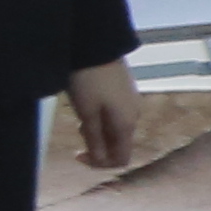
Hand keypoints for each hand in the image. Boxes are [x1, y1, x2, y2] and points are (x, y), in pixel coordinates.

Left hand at [60, 58, 136, 172]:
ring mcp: (132, 102)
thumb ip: (94, 139)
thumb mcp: (86, 113)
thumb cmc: (88, 81)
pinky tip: (88, 102)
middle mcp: (134, 116)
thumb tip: (99, 160)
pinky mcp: (126, 91)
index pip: (121, 158)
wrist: (97, 45)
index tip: (77, 154)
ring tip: (79, 114)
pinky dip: (101, 117)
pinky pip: (115, 114)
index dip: (99, 164)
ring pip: (115, 128)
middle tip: (75, 129)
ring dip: (97, 130)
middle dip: (96, 145)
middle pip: (118, 144)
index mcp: (126, 124)